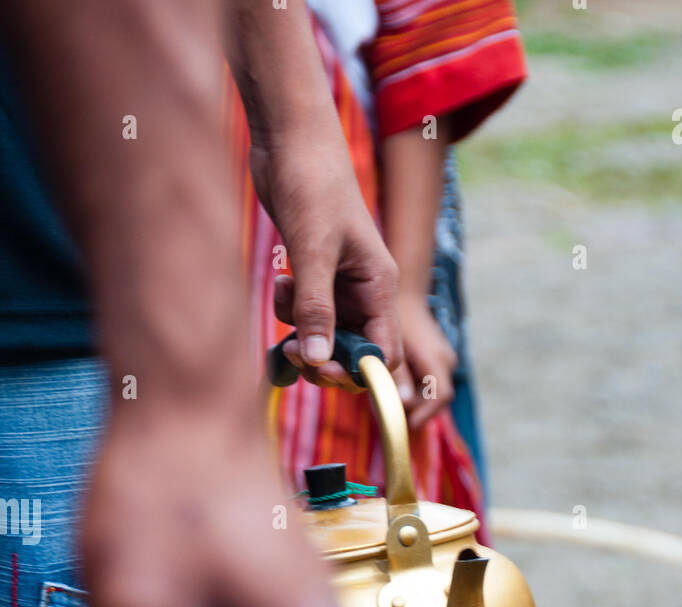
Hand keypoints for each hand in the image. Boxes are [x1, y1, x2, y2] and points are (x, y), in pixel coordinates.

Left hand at [250, 142, 400, 386]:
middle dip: (323, 358)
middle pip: (352, 353)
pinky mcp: (314, 277)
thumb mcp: (312, 251)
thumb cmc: (311, 184)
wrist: (289, 140)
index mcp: (380, 286)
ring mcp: (339, 286)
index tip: (327, 371)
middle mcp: (364, 291)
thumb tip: (319, 362)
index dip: (360, 372)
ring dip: (300, 329)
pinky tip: (279, 279)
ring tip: (282, 292)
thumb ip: (315, 309)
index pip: (383, 353)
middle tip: (292, 349)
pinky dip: (288, 309)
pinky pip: (304, 315)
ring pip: (324, 336)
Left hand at [393, 292, 457, 429]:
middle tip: (390, 410)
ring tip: (388, 394)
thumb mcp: (394, 346)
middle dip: (415, 407)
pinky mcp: (437, 358)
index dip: (426, 413)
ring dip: (412, 397)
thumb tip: (404, 404)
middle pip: (435, 397)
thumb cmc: (396, 317)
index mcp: (436, 357)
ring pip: (430, 390)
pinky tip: (393, 382)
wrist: (406, 293)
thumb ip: (398, 375)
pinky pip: (428, 381)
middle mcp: (445, 360)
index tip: (407, 423)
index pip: (441, 396)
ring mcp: (443, 359)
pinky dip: (412, 386)